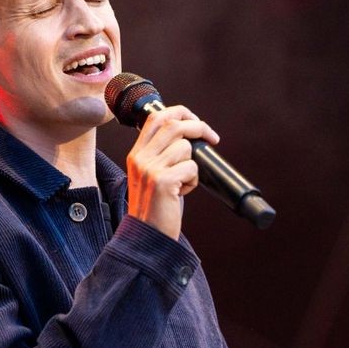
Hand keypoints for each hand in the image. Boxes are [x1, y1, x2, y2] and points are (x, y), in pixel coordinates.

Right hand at [125, 105, 218, 238]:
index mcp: (137, 154)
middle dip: (198, 127)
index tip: (195, 121)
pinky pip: (191, 168)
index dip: (180, 112)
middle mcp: (141, 158)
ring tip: (184, 182)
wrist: (146, 235)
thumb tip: (190, 136)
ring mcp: (150, 169)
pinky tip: (182, 192)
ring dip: (193, 164)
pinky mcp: (163, 181)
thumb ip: (161, 154)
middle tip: (211, 138)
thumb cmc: (155, 206)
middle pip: (174, 124)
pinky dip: (194, 180)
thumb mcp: (150, 175)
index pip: (156, 117)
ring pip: (186, 147)